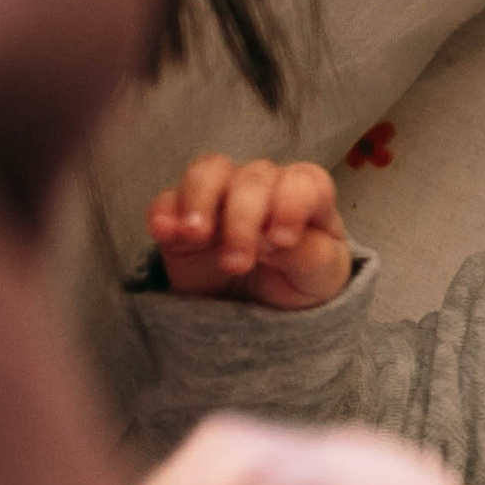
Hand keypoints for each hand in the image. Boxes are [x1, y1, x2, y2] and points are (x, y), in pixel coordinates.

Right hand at [147, 154, 351, 309]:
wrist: (265, 312)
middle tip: (237, 263)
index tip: (281, 240)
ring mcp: (221, 196)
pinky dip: (163, 212)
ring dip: (200, 200)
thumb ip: (306, 254)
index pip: (304, 181)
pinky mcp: (184, 216)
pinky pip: (167, 199)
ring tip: (196, 236)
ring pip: (208, 172)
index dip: (292, 203)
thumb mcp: (321, 277)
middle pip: (252, 178)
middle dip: (243, 219)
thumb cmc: (303, 282)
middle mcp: (264, 187)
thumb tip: (272, 241)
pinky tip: (165, 233)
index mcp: (308, 196)